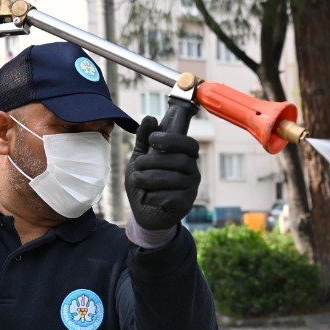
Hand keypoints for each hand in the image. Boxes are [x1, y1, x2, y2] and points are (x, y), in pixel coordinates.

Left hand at [125, 109, 200, 233]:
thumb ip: (143, 139)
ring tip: (137, 180)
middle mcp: (192, 171)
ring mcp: (191, 189)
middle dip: (154, 161)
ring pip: (174, 179)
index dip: (173, 139)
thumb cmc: (144, 182)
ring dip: (149, 179)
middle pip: (180, 160)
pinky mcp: (185, 205)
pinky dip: (153, 195)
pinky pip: (171, 197)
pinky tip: (147, 196)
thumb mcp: (140, 158)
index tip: (153, 140)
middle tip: (138, 165)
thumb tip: (150, 118)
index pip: (188, 144)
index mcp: (184, 157)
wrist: (142, 212)